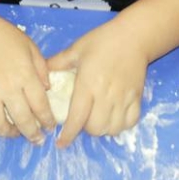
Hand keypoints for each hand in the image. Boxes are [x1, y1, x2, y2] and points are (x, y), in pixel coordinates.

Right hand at [0, 15, 54, 143]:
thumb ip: (42, 69)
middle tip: (37, 139)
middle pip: (22, 120)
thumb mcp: (31, 48)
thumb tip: (48, 89)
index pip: (40, 105)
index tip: (50, 127)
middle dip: (32, 134)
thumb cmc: (5, 38)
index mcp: (24, 75)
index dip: (47, 120)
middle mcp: (6, 88)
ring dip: (9, 134)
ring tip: (16, 134)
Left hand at [47, 20, 148, 147]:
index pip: (77, 117)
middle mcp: (106, 95)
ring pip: (113, 129)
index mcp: (88, 84)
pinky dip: (121, 125)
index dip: (68, 134)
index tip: (61, 143)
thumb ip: (58, 62)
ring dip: (103, 129)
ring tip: (98, 119)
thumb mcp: (77, 49)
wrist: (134, 36)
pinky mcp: (137, 98)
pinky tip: (114, 117)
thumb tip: (41, 73)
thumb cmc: (103, 41)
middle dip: (86, 129)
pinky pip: (130, 122)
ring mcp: (124, 98)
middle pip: (96, 128)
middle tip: (82, 119)